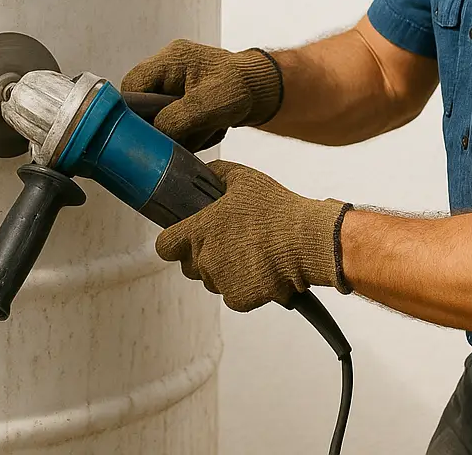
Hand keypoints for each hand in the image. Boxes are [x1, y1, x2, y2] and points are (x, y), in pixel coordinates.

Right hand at [121, 40, 283, 150]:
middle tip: (177, 134)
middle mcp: (168, 68)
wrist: (266, 91)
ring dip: (175, 129)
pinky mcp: (184, 98)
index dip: (132, 109)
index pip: (131, 84)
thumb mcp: (209, 104)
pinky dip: (186, 131)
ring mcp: (175, 84)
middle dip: (158, 123)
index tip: (143, 131)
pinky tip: (204, 131)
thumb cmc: (244, 87)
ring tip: (201, 130)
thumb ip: (176, 118)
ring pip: (156, 114)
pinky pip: (172, 119)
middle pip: (141, 102)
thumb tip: (154, 134)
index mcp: (170, 59)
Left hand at [155, 160, 352, 311]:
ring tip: (248, 254)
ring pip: (211, 280)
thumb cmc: (277, 210)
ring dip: (222, 271)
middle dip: (202, 256)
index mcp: (199, 230)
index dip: (173, 242)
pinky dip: (242, 287)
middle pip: (189, 265)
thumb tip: (204, 171)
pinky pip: (232, 295)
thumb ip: (216, 174)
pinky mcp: (239, 299)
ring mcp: (221, 281)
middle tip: (226, 242)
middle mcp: (204, 259)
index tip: (182, 239)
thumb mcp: (243, 178)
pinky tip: (259, 269)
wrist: (307, 241)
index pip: (165, 246)